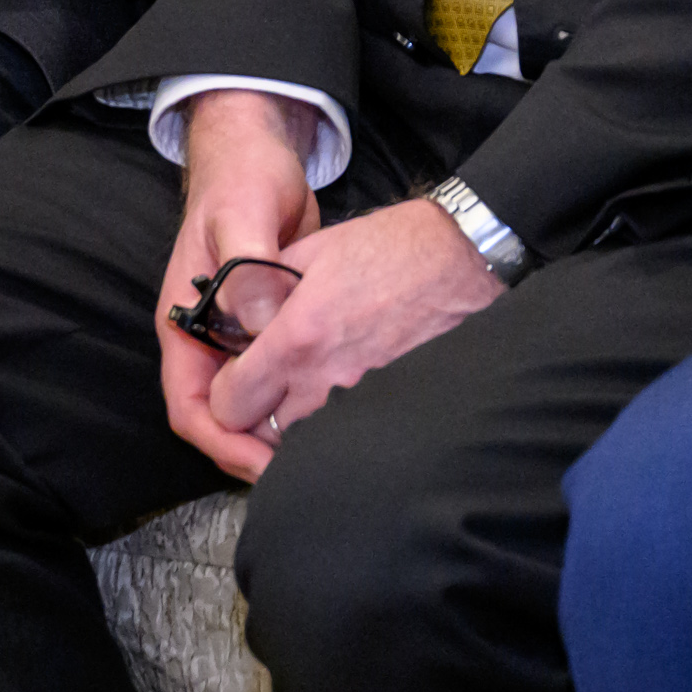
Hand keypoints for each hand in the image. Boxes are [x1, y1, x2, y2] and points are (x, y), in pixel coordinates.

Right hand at [158, 90, 325, 479]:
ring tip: (321, 445)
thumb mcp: (243, 215)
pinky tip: (332, 404)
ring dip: (277, 426)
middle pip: (221, 414)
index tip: (258, 462)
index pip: (189, 403)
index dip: (221, 439)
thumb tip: (258, 325)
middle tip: (301, 467)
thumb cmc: (241, 177)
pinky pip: (277, 376)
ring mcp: (236, 333)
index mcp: (183, 321)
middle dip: (253, 447)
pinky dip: (297, 395)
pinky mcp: (268, 324)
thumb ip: (249, 270)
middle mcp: (206, 336)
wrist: (260, 151)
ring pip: (250, 400)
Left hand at [199, 199, 500, 467]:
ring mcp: (361, 403)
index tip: (238, 373)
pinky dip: (334, 424)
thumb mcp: (315, 250)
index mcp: (296, 340)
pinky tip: (343, 393)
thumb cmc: (393, 249)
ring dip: (295, 422)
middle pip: (261, 435)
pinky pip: (346, 434)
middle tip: (269, 384)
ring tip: (306, 387)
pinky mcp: (392, 410)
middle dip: (257, 413)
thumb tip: (234, 315)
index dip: (225, 392)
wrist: (466, 262)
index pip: (229, 406)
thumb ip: (264, 285)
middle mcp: (324, 383)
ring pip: (303, 442)